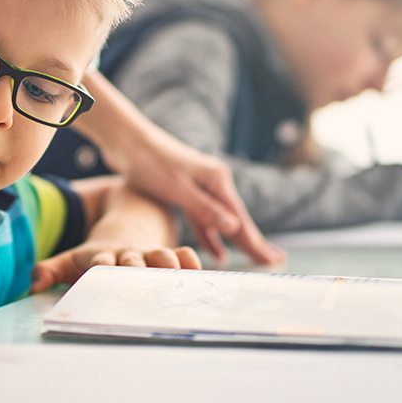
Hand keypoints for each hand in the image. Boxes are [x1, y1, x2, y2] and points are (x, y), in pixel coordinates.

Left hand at [30, 242, 201, 292]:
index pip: (100, 260)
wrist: (131, 223)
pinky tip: (204, 275)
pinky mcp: (172, 256)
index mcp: (102, 255)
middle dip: (136, 271)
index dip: (101, 266)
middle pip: (133, 262)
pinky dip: (193, 265)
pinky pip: (185, 257)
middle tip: (140, 284)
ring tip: (174, 280)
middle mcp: (129, 254)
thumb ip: (53, 270)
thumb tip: (31, 284)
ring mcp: (151, 253)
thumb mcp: (73, 259)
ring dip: (167, 267)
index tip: (100, 272)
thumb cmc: (98, 253)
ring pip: (162, 257)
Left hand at [116, 123, 284, 265]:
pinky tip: (217, 251)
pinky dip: (211, 236)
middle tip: (272, 263)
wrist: (127, 139)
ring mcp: (200, 186)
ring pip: (221, 221)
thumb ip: (205, 210)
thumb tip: (234, 228)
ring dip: (234, 242)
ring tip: (251, 260)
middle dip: (253, 243)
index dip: (256, 243)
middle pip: (236, 220)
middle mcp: (213, 182)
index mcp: (217, 180)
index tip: (274, 260)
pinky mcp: (186, 190)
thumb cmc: (150, 162)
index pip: (240, 220)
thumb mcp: (178, 189)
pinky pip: (204, 219)